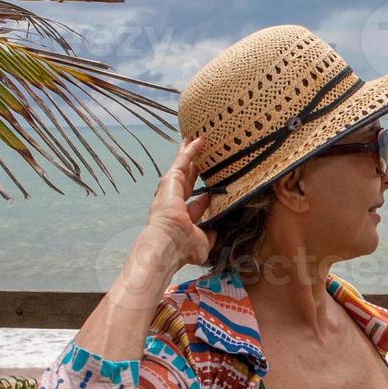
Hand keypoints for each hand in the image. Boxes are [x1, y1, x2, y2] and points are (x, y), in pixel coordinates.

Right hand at [140, 136, 217, 267]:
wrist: (168, 244)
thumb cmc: (182, 248)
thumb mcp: (203, 242)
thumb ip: (211, 234)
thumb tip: (219, 229)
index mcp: (182, 217)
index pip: (197, 202)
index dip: (205, 195)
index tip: (214, 188)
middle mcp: (174, 202)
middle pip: (187, 180)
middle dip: (194, 168)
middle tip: (201, 156)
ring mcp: (170, 190)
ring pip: (182, 167)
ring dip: (188, 153)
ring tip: (195, 139)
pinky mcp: (169, 181)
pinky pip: (182, 161)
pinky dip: (190, 150)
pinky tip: (198, 140)